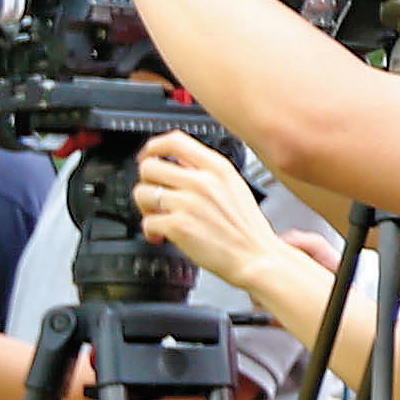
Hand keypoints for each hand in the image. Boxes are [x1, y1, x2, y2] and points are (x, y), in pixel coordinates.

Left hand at [135, 132, 307, 311]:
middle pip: (149, 166)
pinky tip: (162, 236)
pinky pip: (147, 222)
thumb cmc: (248, 229)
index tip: (148, 157)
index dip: (153, 147)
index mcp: (217, 167)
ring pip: (142, 193)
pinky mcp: (178, 226)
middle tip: (154, 196)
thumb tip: (181, 163)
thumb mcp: (235, 186)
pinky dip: (151, 231)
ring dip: (145, 208)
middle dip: (146, 182)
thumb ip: (208, 171)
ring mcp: (188, 203)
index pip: (174, 141)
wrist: (257, 258)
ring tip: (158, 217)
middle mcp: (202, 181)